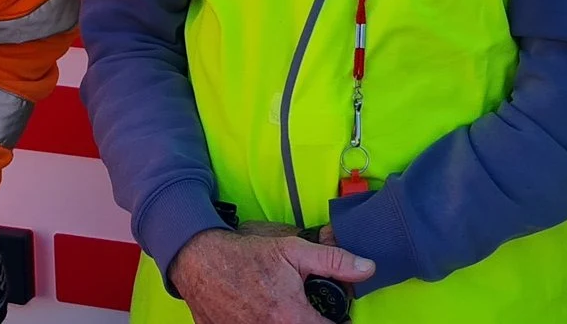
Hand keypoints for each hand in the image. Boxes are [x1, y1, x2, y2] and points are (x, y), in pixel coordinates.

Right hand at [167, 227, 372, 323]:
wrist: (199, 260)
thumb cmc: (245, 255)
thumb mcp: (293, 250)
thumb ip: (334, 261)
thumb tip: (367, 268)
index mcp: (292, 317)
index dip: (337, 322)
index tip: (337, 316)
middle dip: (309, 321)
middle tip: (306, 308)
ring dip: (287, 322)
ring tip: (283, 308)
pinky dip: (261, 323)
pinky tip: (260, 312)